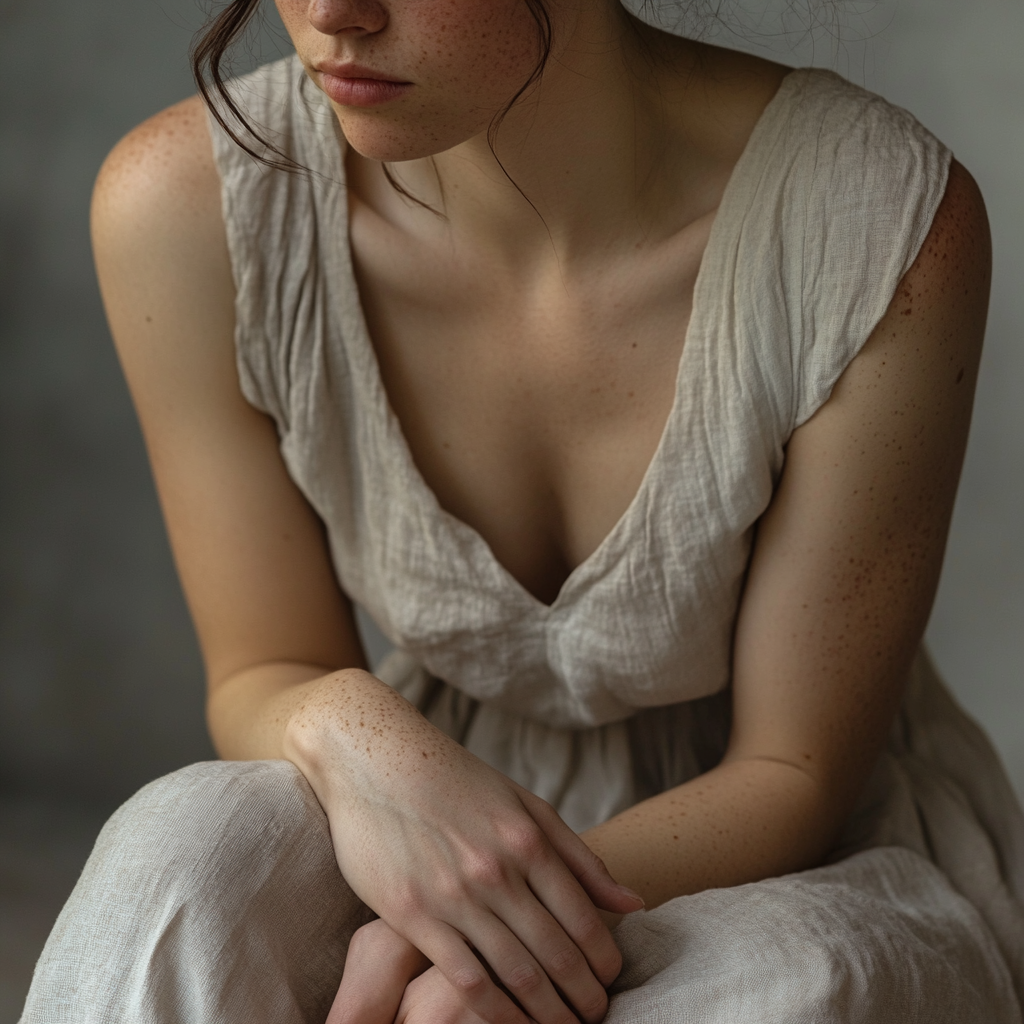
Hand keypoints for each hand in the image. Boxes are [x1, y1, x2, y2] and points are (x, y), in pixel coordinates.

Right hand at [288, 673, 642, 1023]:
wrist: (376, 759)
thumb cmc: (456, 780)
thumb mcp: (525, 804)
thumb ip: (578, 857)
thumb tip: (632, 903)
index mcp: (529, 840)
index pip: (583, 919)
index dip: (604, 962)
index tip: (611, 985)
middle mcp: (497, 869)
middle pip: (556, 954)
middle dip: (583, 997)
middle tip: (594, 1019)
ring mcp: (453, 893)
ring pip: (516, 973)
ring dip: (546, 1013)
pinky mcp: (411, 913)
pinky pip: (463, 977)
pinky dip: (494, 1012)